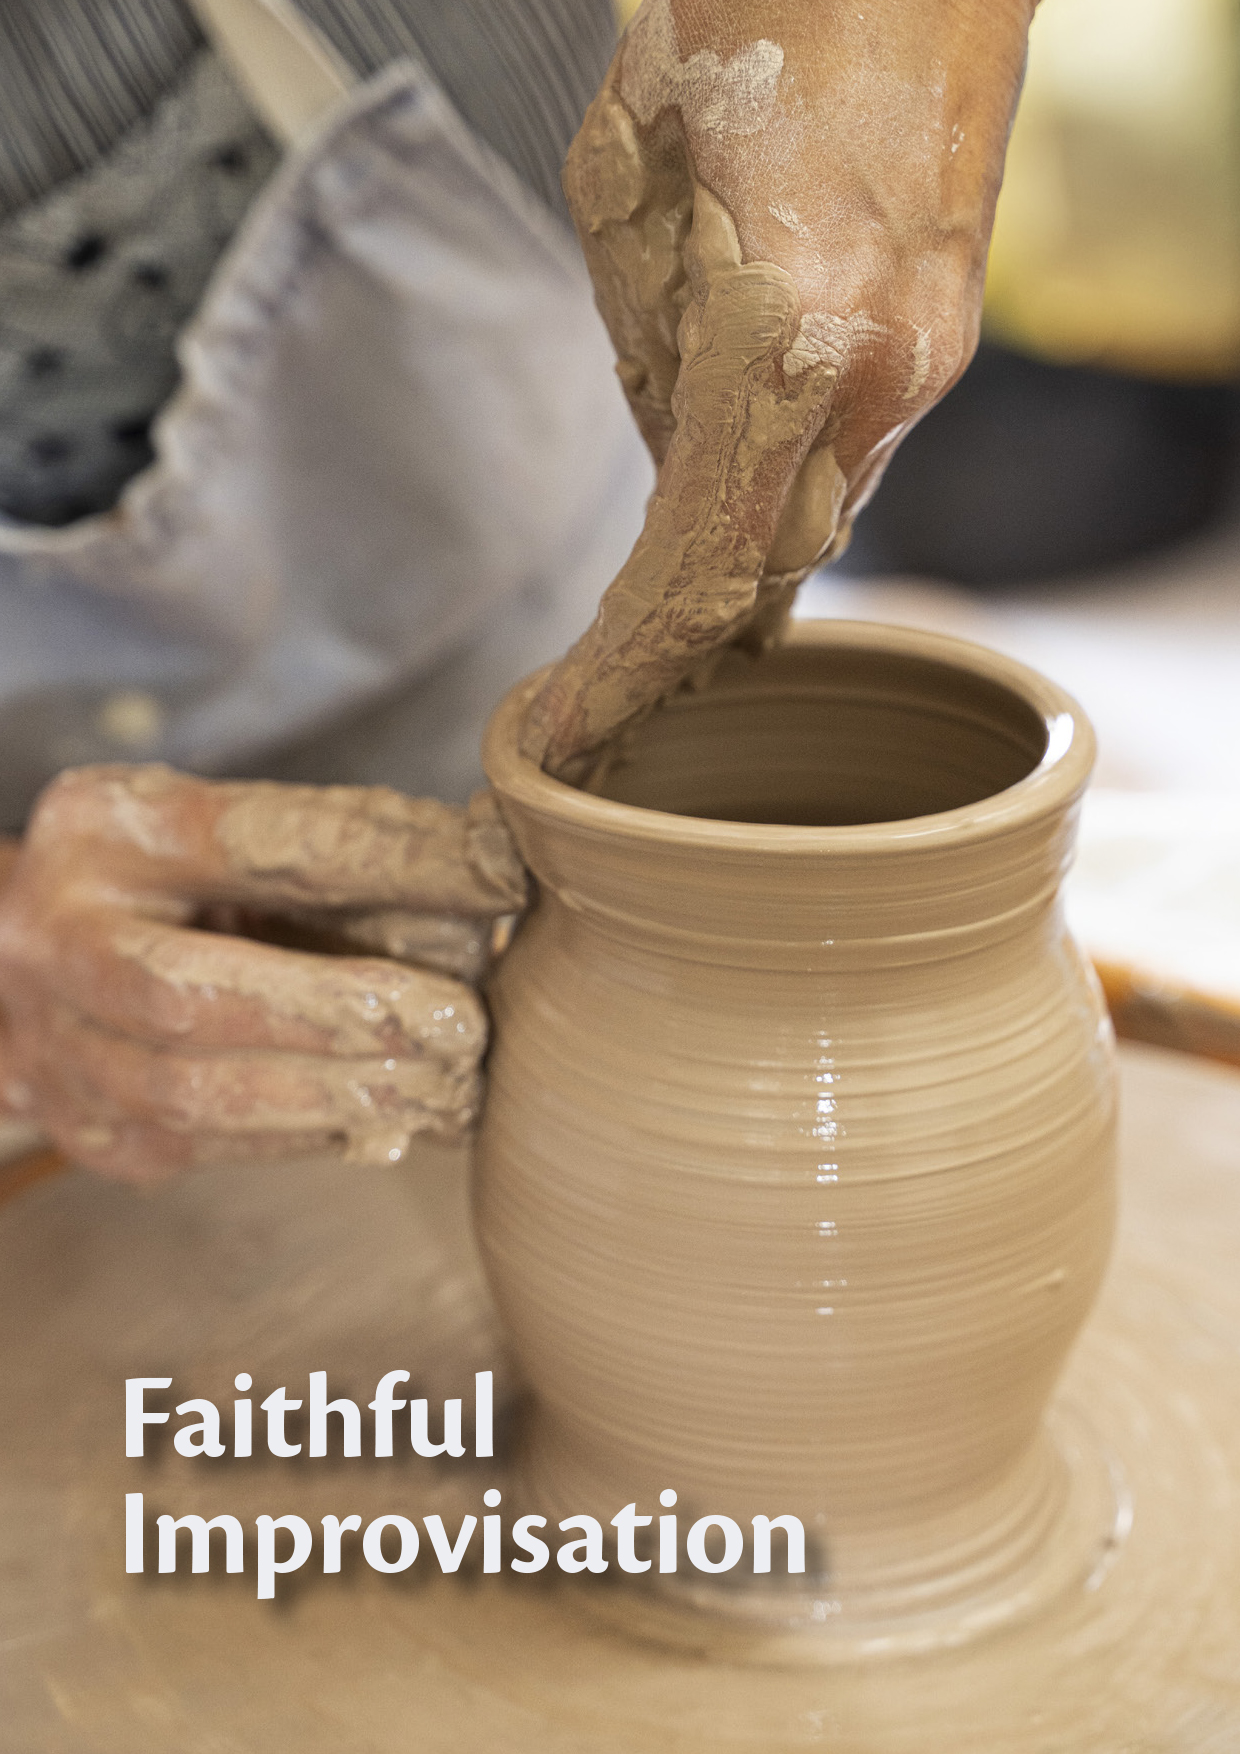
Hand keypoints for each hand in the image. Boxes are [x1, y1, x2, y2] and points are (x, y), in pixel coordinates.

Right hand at [0, 766, 525, 1181]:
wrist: (49, 963)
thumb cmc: (184, 887)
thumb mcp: (253, 838)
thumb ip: (360, 854)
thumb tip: (498, 876)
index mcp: (105, 829)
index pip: (257, 841)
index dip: (389, 861)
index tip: (501, 875)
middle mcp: (55, 937)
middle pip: (192, 993)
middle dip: (342, 1014)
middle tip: (462, 1026)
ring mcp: (59, 1047)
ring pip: (193, 1095)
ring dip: (339, 1097)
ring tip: (449, 1089)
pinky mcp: (94, 1134)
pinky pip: (208, 1149)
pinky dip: (314, 1135)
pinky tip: (399, 1122)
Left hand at [525, 0, 1034, 773]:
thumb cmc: (750, 13)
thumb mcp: (624, 190)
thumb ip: (650, 361)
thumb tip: (676, 469)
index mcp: (797, 335)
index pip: (701, 563)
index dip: (632, 666)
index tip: (571, 730)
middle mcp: (886, 370)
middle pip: (772, 563)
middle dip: (683, 638)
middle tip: (599, 699)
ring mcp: (930, 354)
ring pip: (818, 510)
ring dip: (732, 561)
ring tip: (647, 626)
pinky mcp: (944, 332)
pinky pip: (853, 452)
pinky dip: (781, 494)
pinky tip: (731, 510)